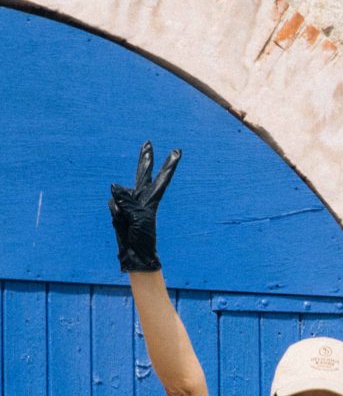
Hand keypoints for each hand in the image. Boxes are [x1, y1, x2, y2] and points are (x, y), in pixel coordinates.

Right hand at [109, 141, 180, 272]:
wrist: (134, 253)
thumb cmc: (143, 238)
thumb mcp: (138, 218)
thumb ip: (127, 200)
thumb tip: (114, 186)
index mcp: (152, 200)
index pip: (162, 179)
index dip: (169, 165)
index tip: (177, 151)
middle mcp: (141, 198)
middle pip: (143, 174)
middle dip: (145, 159)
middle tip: (148, 143)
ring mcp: (128, 202)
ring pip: (119, 194)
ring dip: (121, 209)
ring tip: (128, 223)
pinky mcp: (118, 207)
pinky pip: (112, 205)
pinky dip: (115, 213)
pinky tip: (121, 222)